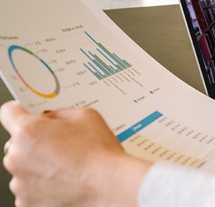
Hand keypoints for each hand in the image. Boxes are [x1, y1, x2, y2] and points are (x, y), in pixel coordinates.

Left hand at [0, 101, 149, 205]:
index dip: (19, 111)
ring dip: (38, 166)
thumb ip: (60, 113)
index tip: (25, 114)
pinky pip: (29, 188)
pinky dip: (42, 185)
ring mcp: (19, 183)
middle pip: (18, 143)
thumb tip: (51, 119)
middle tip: (61, 145)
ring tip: (66, 166)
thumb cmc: (99, 154)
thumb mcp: (86, 116)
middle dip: (35, 142)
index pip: (8, 113)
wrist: (109, 186)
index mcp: (28, 131)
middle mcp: (17, 157)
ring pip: (23, 167)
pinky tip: (63, 181)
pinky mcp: (25, 202)